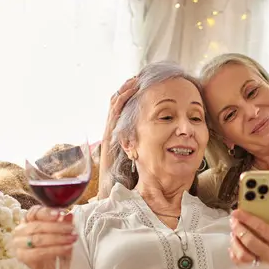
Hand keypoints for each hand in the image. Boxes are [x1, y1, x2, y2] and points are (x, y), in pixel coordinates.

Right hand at [13, 206, 77, 268]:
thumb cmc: (56, 248)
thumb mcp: (62, 233)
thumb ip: (64, 223)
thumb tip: (69, 215)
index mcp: (27, 220)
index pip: (35, 212)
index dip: (47, 212)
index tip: (61, 213)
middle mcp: (20, 231)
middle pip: (38, 226)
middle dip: (57, 227)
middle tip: (72, 229)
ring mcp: (19, 244)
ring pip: (38, 239)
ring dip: (58, 238)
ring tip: (72, 239)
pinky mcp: (23, 257)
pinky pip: (40, 252)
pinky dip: (56, 249)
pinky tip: (67, 248)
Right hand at [98, 77, 137, 198]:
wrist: (114, 191)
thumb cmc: (128, 177)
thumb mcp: (138, 157)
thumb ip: (143, 147)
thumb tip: (160, 139)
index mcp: (120, 135)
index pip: (124, 111)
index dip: (131, 97)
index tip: (142, 86)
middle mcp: (113, 132)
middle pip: (118, 104)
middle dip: (127, 90)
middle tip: (138, 77)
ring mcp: (109, 133)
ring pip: (115, 105)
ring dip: (124, 91)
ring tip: (134, 80)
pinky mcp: (108, 135)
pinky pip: (114, 113)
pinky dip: (122, 99)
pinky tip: (130, 90)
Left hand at [229, 192, 268, 268]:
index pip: (262, 228)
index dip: (248, 218)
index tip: (238, 212)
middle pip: (250, 241)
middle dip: (238, 229)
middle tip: (233, 221)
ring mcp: (267, 268)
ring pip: (243, 255)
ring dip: (235, 243)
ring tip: (233, 234)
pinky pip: (242, 266)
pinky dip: (235, 255)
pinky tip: (234, 247)